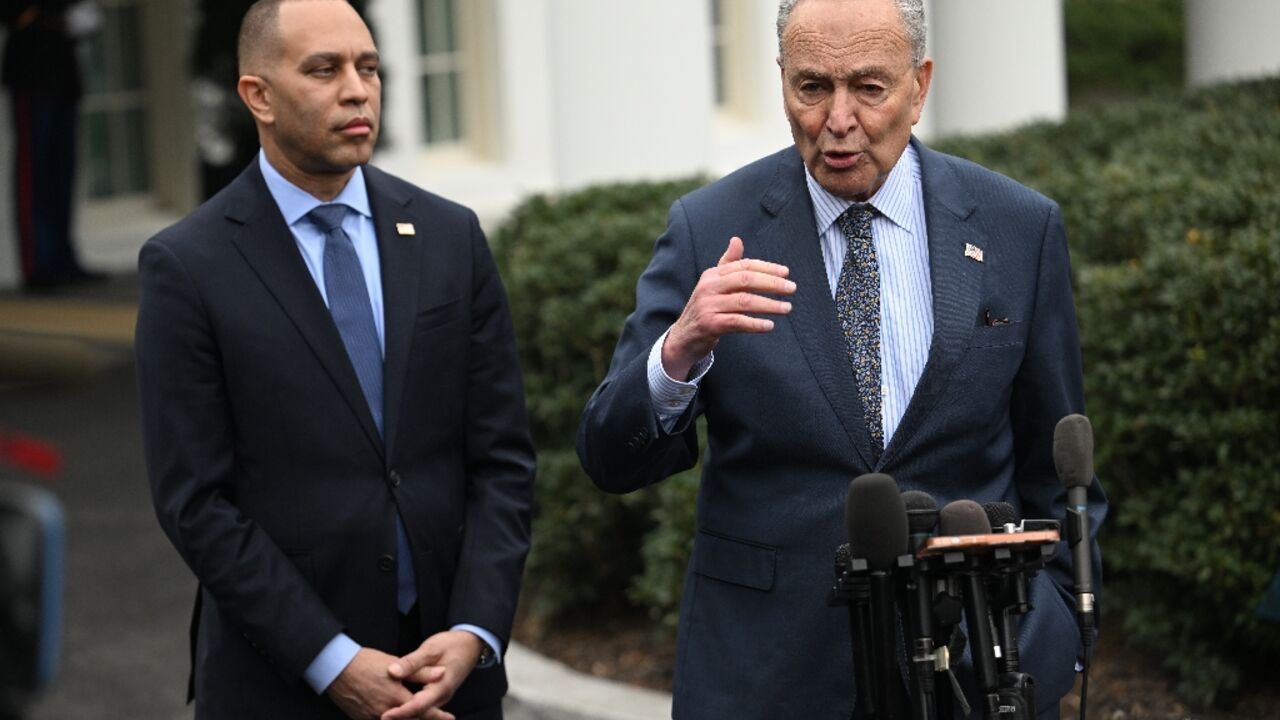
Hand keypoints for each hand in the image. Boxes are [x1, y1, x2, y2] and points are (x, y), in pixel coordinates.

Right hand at [328, 647, 442, 719]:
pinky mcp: (361, 718)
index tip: (449, 717)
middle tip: (440, 718)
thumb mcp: (395, 664)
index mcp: (396, 696)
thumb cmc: (366, 663)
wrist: (336, 668)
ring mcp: (372, 716)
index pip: (422, 710)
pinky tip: (395, 716)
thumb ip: (420, 671)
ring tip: (419, 716)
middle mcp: (385, 711)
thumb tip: (442, 673)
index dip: (437, 715)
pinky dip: (392, 719)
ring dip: (408, 719)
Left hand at [381, 630, 484, 719]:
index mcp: (441, 686)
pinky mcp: (437, 693)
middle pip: (419, 713)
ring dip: (404, 714)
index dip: (401, 712)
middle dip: (400, 717)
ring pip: (421, 711)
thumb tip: (392, 671)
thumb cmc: (452, 645)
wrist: (470, 644)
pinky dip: (410, 708)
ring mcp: (440, 696)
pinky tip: (398, 707)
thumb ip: (412, 662)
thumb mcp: (431, 649)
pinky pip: (423, 705)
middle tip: (380, 716)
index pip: (418, 705)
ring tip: (385, 714)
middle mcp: (441, 696)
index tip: (385, 715)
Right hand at [662, 236, 794, 379]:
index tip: (786, 273)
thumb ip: (727, 263)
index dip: (766, 268)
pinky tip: (769, 325)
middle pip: (745, 280)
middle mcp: (708, 287)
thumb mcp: (714, 285)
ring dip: (769, 304)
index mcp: (712, 274)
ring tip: (787, 308)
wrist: (684, 337)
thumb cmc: (706, 308)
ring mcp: (708, 306)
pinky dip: (755, 324)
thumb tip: (737, 240)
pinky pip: (737, 322)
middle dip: (771, 283)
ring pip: (744, 301)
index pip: (743, 266)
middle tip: (792, 288)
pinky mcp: (709, 325)